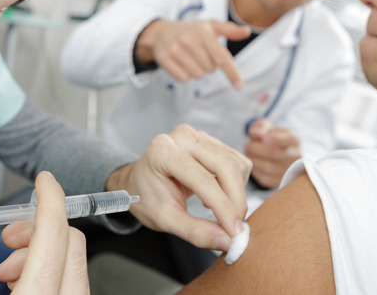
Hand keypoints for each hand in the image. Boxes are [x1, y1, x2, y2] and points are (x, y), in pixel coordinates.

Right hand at [0, 172, 88, 293]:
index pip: (54, 235)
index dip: (49, 199)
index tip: (44, 181)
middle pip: (71, 244)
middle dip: (37, 232)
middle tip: (9, 238)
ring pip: (74, 264)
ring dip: (41, 254)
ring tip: (7, 270)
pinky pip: (71, 282)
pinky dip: (48, 272)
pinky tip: (19, 282)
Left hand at [106, 124, 251, 250]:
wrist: (139, 182)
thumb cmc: (147, 198)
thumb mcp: (165, 219)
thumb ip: (195, 232)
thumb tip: (227, 242)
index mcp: (162, 152)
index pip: (202, 179)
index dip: (223, 206)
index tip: (234, 231)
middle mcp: (182, 137)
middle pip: (225, 166)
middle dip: (236, 199)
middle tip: (236, 226)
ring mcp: (198, 135)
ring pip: (235, 163)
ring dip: (237, 192)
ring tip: (221, 211)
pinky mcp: (211, 141)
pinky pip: (237, 162)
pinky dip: (236, 183)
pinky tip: (217, 194)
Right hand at [135, 19, 251, 88]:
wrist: (160, 32)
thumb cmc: (190, 31)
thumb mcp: (210, 26)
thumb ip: (229, 30)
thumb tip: (246, 31)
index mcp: (203, 31)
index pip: (221, 58)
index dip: (232, 73)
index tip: (239, 86)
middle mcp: (189, 39)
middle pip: (210, 69)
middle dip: (208, 65)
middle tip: (199, 54)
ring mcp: (175, 49)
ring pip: (197, 75)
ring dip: (197, 70)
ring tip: (190, 58)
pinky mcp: (164, 59)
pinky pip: (183, 78)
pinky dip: (184, 74)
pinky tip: (181, 63)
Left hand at [244, 119, 301, 187]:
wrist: (275, 153)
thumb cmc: (270, 137)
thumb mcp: (266, 127)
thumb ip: (261, 127)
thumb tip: (254, 133)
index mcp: (294, 139)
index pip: (290, 139)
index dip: (277, 139)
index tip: (265, 139)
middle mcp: (296, 156)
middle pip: (275, 153)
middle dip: (257, 148)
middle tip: (246, 145)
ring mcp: (290, 171)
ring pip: (269, 167)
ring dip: (254, 159)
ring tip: (247, 153)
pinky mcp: (280, 182)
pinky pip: (265, 178)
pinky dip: (255, 170)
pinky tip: (253, 163)